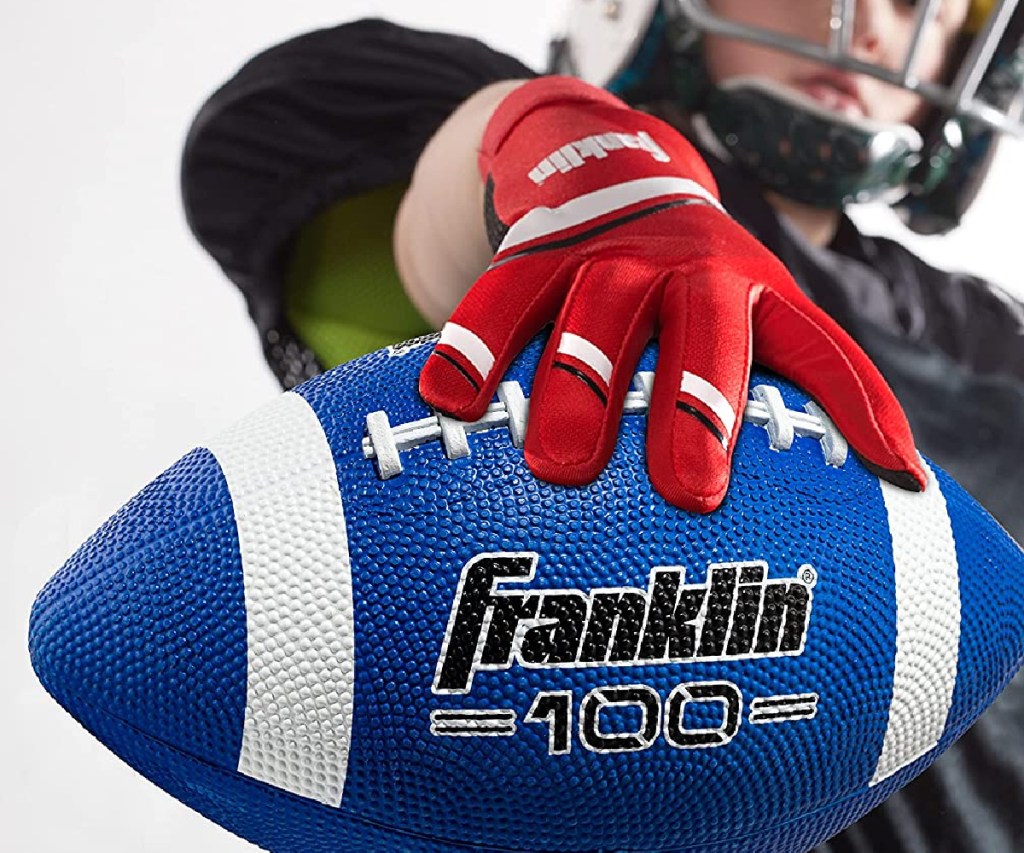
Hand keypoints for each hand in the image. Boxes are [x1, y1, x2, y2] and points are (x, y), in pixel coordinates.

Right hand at [418, 77, 924, 511]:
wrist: (609, 175)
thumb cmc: (690, 290)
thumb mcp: (748, 316)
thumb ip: (789, 388)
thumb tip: (877, 492)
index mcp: (754, 293)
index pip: (816, 345)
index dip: (855, 405)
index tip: (884, 478)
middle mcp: (687, 270)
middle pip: (700, 332)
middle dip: (695, 406)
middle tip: (687, 490)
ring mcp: (606, 257)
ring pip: (595, 315)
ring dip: (579, 385)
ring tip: (557, 464)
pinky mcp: (535, 256)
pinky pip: (500, 297)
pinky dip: (473, 345)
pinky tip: (449, 397)